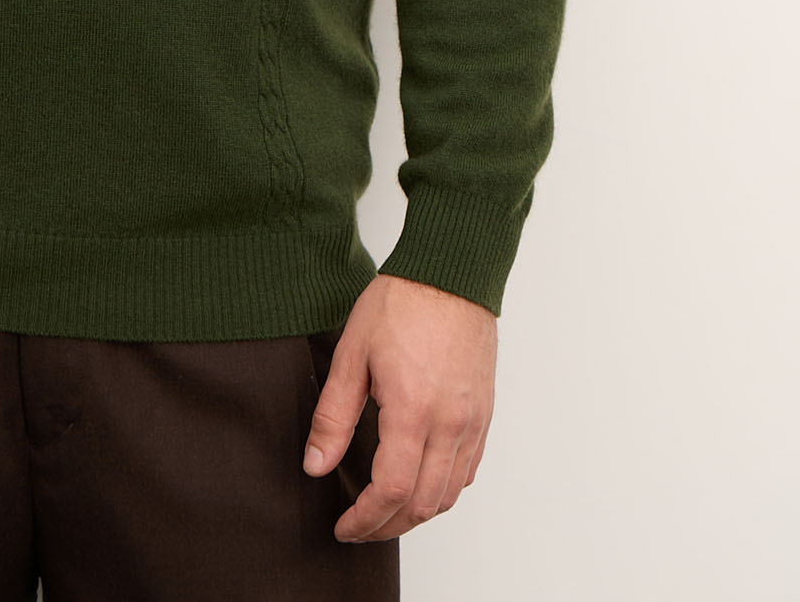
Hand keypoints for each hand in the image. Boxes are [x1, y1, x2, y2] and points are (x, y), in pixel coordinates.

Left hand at [302, 271, 495, 542]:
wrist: (450, 273)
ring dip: (417, 514)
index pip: (391, 491)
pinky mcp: (483, 414)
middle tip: (358, 527)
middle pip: (423, 505)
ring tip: (385, 512)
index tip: (343, 526)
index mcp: (412, 411)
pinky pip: (468, 470)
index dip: (365, 519)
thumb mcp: (352, 354)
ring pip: (449, 495)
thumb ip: (333, 417)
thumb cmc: (401, 303)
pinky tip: (421, 484)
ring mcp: (471, 422)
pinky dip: (444, 490)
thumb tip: (316, 466)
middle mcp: (449, 424)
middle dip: (387, 526)